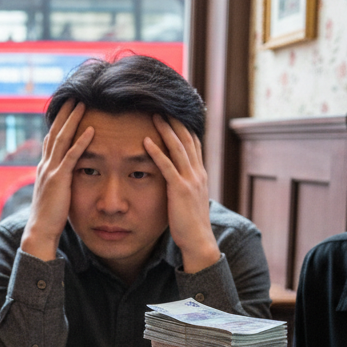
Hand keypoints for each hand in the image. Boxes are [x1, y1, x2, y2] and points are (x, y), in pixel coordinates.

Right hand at [20, 101, 92, 261]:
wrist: (40, 231)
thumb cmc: (50, 217)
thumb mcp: (54, 194)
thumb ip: (60, 182)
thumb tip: (67, 178)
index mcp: (44, 168)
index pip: (50, 140)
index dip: (58, 123)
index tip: (65, 109)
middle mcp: (45, 165)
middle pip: (54, 132)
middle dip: (64, 114)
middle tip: (73, 96)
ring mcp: (51, 171)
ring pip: (61, 139)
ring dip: (72, 120)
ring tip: (82, 104)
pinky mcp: (59, 179)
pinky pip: (71, 156)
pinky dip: (81, 142)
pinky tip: (90, 130)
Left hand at [144, 115, 220, 272]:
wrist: (199, 241)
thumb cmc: (190, 224)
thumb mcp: (189, 200)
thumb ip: (183, 186)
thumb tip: (176, 179)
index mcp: (200, 175)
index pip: (193, 144)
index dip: (184, 127)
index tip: (175, 113)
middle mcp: (198, 174)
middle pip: (187, 140)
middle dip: (175, 122)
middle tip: (163, 105)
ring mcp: (190, 181)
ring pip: (178, 148)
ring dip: (166, 130)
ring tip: (155, 115)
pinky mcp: (179, 190)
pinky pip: (167, 167)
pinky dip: (157, 152)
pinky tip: (146, 141)